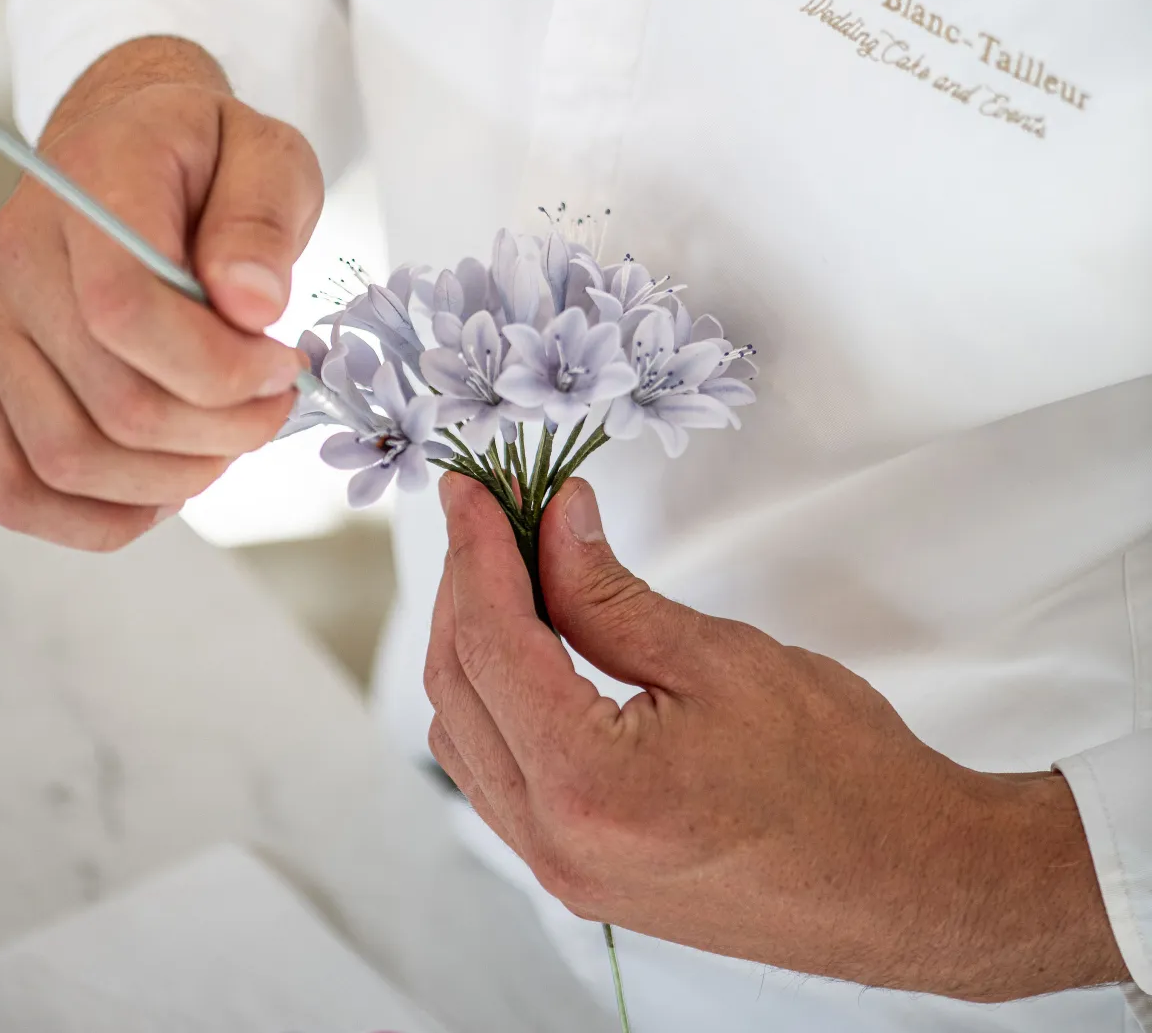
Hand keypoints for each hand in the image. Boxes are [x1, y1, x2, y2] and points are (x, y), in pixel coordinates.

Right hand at [0, 36, 322, 549]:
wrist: (125, 140)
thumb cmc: (203, 154)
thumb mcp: (266, 152)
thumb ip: (262, 219)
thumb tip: (251, 306)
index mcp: (90, 188)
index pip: (125, 307)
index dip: (217, 364)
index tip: (282, 363)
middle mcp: (19, 261)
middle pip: (112, 399)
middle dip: (221, 428)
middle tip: (275, 403)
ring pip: (68, 458)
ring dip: (174, 477)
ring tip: (232, 438)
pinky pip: (16, 489)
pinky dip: (98, 518)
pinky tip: (167, 487)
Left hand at [425, 473, 1127, 1000]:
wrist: (908, 882)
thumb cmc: (842, 776)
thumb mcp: (721, 657)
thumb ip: (610, 591)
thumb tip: (551, 519)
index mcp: (589, 789)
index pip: (491, 642)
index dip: (477, 549)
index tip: (471, 486)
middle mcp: (557, 844)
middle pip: (460, 689)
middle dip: (466, 586)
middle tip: (490, 509)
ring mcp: (565, 871)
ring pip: (466, 736)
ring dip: (474, 643)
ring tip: (512, 563)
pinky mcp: (583, 873)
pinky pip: (499, 776)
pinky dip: (498, 699)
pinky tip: (531, 642)